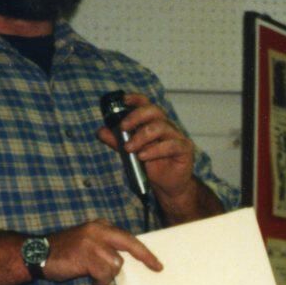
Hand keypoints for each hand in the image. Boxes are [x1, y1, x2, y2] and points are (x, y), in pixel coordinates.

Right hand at [47, 219, 161, 284]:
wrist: (37, 253)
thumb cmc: (63, 252)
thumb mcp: (87, 242)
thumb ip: (105, 247)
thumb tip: (124, 262)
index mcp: (100, 226)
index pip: (128, 237)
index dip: (143, 251)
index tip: (156, 263)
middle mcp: (98, 230)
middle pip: (130, 244)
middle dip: (145, 257)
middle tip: (156, 268)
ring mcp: (92, 242)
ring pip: (116, 264)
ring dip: (107, 275)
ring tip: (94, 276)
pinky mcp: (86, 256)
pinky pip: (104, 275)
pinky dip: (99, 282)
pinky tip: (90, 281)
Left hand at [98, 92, 195, 208]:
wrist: (168, 185)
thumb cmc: (152, 165)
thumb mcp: (130, 152)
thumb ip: (117, 141)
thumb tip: (100, 131)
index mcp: (153, 122)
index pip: (146, 104)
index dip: (136, 99)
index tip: (123, 100)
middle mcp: (166, 126)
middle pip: (154, 111)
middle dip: (136, 117)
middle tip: (123, 128)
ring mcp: (177, 136)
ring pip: (161, 127)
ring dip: (142, 136)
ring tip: (129, 148)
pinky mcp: (185, 149)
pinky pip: (171, 145)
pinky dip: (155, 150)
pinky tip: (143, 156)